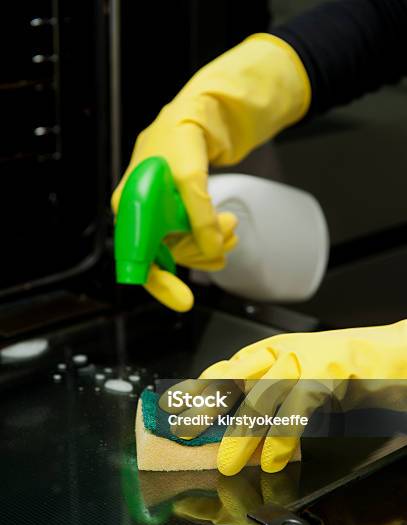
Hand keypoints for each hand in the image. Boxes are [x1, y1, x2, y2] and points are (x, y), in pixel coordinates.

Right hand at [112, 34, 310, 310]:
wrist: (199, 114)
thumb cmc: (182, 138)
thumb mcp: (190, 177)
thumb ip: (199, 216)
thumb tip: (213, 251)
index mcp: (130, 207)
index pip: (138, 258)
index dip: (160, 284)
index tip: (184, 301)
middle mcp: (139, 215)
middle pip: (167, 256)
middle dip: (200, 251)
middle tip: (229, 235)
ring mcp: (158, 215)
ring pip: (184, 249)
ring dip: (211, 242)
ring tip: (231, 225)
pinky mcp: (175, 213)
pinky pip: (192, 238)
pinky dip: (211, 236)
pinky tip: (225, 228)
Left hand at [160, 320, 406, 473]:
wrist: (388, 354)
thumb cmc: (340, 368)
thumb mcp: (294, 378)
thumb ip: (266, 397)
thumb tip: (233, 427)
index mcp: (267, 352)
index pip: (221, 370)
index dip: (196, 391)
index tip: (173, 408)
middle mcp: (278, 353)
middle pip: (231, 379)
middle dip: (203, 408)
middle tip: (183, 433)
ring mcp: (301, 362)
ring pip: (260, 398)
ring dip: (240, 434)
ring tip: (226, 462)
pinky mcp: (325, 375)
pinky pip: (295, 410)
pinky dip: (280, 437)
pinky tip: (270, 459)